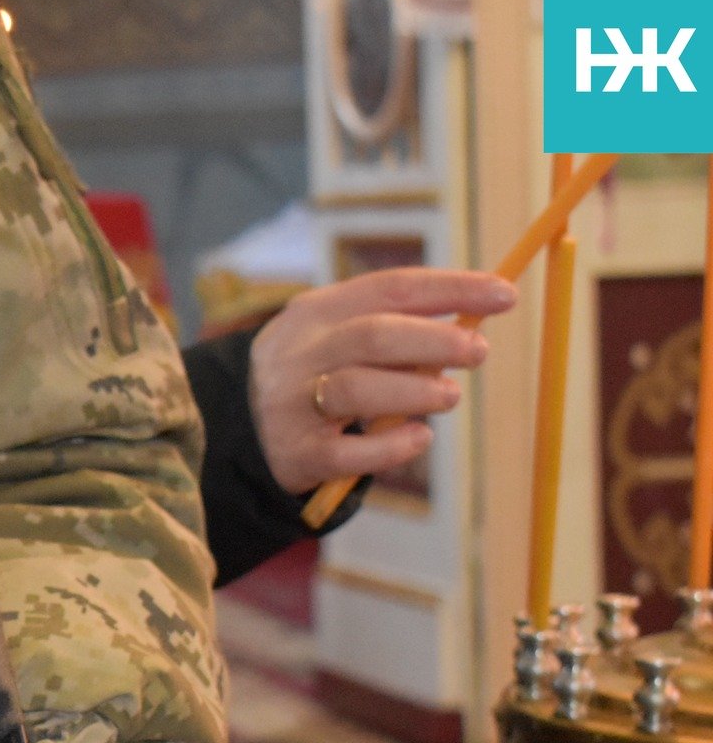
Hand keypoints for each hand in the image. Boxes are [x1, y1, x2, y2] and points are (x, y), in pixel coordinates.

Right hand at [247, 267, 517, 493]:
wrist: (239, 431)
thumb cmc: (315, 377)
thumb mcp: (339, 338)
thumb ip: (395, 330)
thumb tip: (473, 325)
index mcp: (315, 312)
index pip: (389, 288)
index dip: (451, 288)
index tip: (504, 295)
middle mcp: (299, 354)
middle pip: (372, 335)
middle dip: (435, 340)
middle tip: (479, 352)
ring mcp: (292, 405)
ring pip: (357, 389)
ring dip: (415, 391)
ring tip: (449, 397)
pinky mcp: (297, 454)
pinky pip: (349, 452)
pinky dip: (392, 447)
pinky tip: (419, 439)